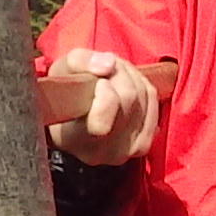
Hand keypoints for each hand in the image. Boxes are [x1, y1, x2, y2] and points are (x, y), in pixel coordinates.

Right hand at [44, 49, 160, 164]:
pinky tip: (127, 88)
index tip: (96, 81)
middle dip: (119, 73)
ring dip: (131, 77)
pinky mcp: (142, 146)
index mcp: (73, 139)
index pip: (100, 123)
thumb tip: (109, 65)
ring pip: (144, 98)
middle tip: (104, 69)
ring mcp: (124, 152)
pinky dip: (144, 89)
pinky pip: (154, 105)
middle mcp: (100, 153)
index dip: (103, 91)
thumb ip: (79, 62)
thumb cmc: (63, 95)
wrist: (74, 119)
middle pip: (128, 98)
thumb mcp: (61, 71)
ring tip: (113, 77)